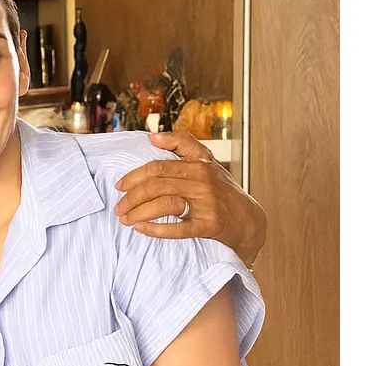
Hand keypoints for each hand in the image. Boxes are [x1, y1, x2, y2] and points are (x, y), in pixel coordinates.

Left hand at [114, 131, 266, 264]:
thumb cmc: (221, 189)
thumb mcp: (206, 161)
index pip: (158, 166)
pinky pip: (177, 228)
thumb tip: (153, 136)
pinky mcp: (209, 225)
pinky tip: (141, 229)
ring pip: (164, 204)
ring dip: (139, 213)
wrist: (248, 218)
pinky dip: (155, 229)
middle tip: (118, 208)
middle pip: (156, 185)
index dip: (135, 176)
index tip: (120, 185)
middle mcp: (202, 180)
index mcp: (198, 163)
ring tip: (125, 220)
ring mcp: (206, 203)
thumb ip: (183, 144)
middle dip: (131, 197)